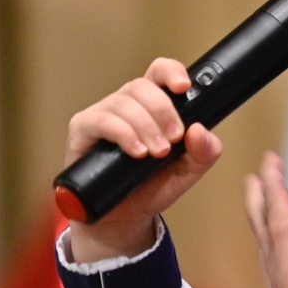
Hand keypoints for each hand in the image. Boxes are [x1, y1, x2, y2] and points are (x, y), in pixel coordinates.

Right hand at [61, 58, 225, 261]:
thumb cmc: (153, 185)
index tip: (183, 86)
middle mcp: (127, 104)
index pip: (159, 72)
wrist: (124, 216)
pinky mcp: (83, 129)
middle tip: (174, 139)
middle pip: (142, 86)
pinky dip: (122, 134)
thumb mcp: (189, 171)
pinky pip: (100, 120)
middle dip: (163, 111)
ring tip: (157, 153)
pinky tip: (136, 152)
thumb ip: (204, 152)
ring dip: (145, 126)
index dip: (170, 71)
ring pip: (123, 102)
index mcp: (153, 105)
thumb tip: (200, 130)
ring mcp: (103, 114)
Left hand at [243, 152, 287, 287]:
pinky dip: (271, 248)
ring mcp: (273, 270)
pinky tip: (279, 255)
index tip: (268, 158)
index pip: (274, 194)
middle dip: (256, 195)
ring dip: (260, 221)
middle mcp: (272, 247)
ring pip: (261, 238)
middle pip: (257, 215)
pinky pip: (270, 260)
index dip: (271, 174)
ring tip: (262, 215)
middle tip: (251, 180)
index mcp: (282, 228)